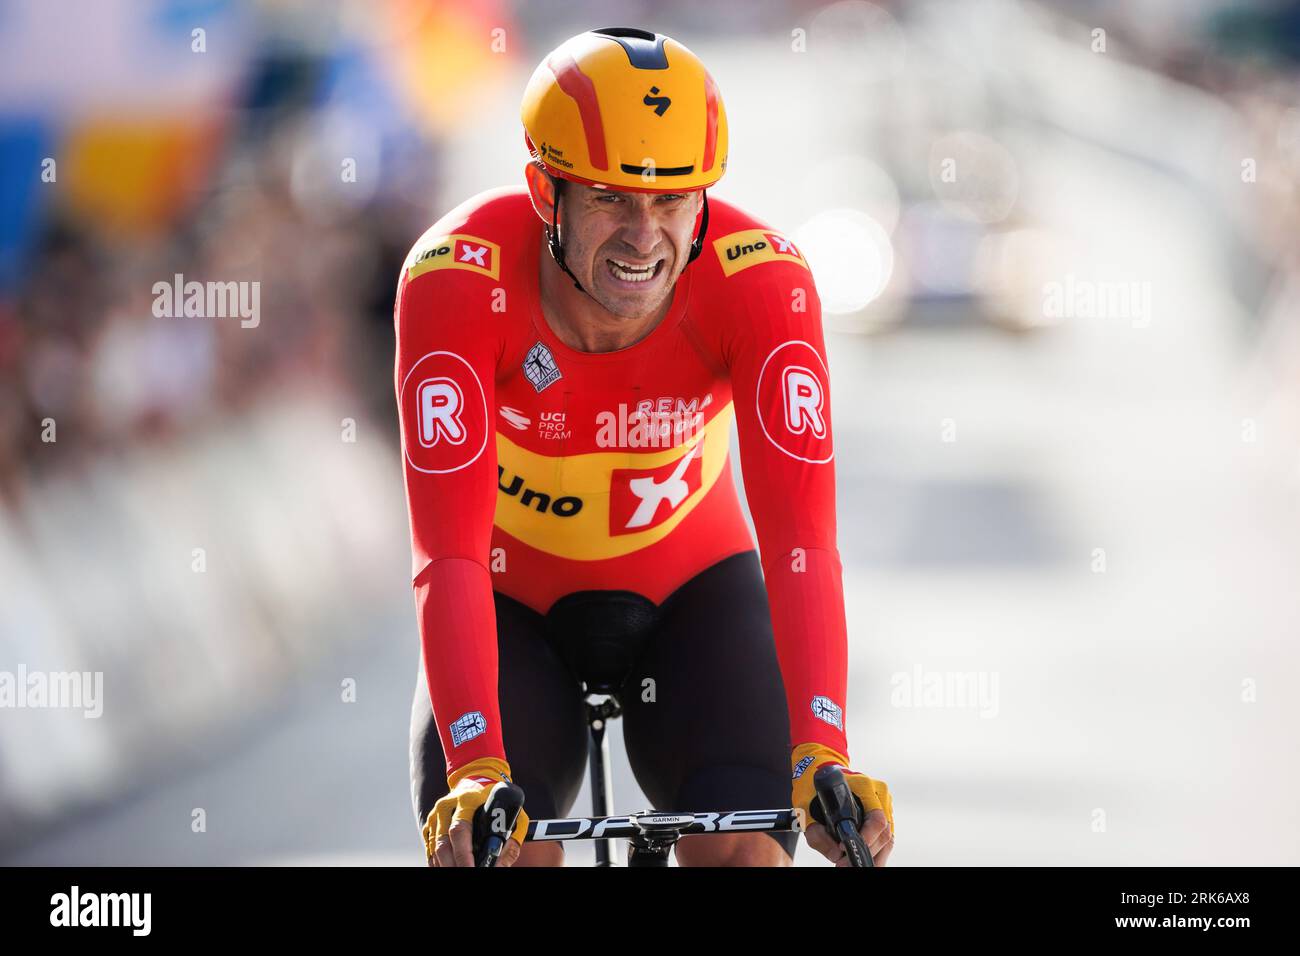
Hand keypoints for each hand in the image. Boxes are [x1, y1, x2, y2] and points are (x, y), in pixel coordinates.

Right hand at [423, 757, 528, 866]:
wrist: (476, 776)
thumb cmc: (496, 800)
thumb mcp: (511, 813)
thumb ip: (511, 841)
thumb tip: (500, 866)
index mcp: (467, 801)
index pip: (460, 830)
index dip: (463, 854)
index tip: (472, 869)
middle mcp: (447, 806)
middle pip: (443, 843)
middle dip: (453, 864)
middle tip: (464, 874)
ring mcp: (436, 815)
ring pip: (434, 848)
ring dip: (444, 865)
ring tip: (457, 872)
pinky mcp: (430, 823)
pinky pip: (430, 848)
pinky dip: (436, 862)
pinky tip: (446, 867)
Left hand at [790, 743, 893, 866]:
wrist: (818, 769)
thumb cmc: (813, 787)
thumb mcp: (806, 809)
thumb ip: (818, 836)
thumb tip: (837, 857)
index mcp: (865, 786)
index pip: (876, 819)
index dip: (865, 840)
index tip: (845, 850)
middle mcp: (879, 793)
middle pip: (885, 833)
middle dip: (866, 853)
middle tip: (845, 865)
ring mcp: (884, 803)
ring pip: (888, 838)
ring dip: (873, 856)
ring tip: (853, 864)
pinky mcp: (882, 812)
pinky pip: (885, 836)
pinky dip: (875, 850)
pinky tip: (862, 858)